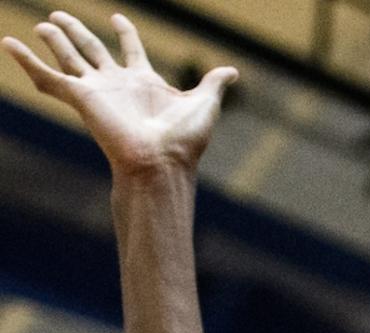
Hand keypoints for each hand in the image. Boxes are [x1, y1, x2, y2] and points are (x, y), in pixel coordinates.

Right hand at [2, 11, 235, 175]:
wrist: (161, 162)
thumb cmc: (184, 140)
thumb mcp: (205, 104)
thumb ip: (213, 84)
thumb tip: (232, 72)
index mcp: (145, 82)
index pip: (132, 50)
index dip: (126, 33)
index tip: (118, 20)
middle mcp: (118, 84)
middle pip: (93, 49)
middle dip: (79, 33)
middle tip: (61, 18)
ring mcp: (97, 91)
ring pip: (69, 57)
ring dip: (55, 40)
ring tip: (43, 24)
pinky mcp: (80, 98)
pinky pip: (47, 77)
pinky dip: (27, 61)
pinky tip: (9, 44)